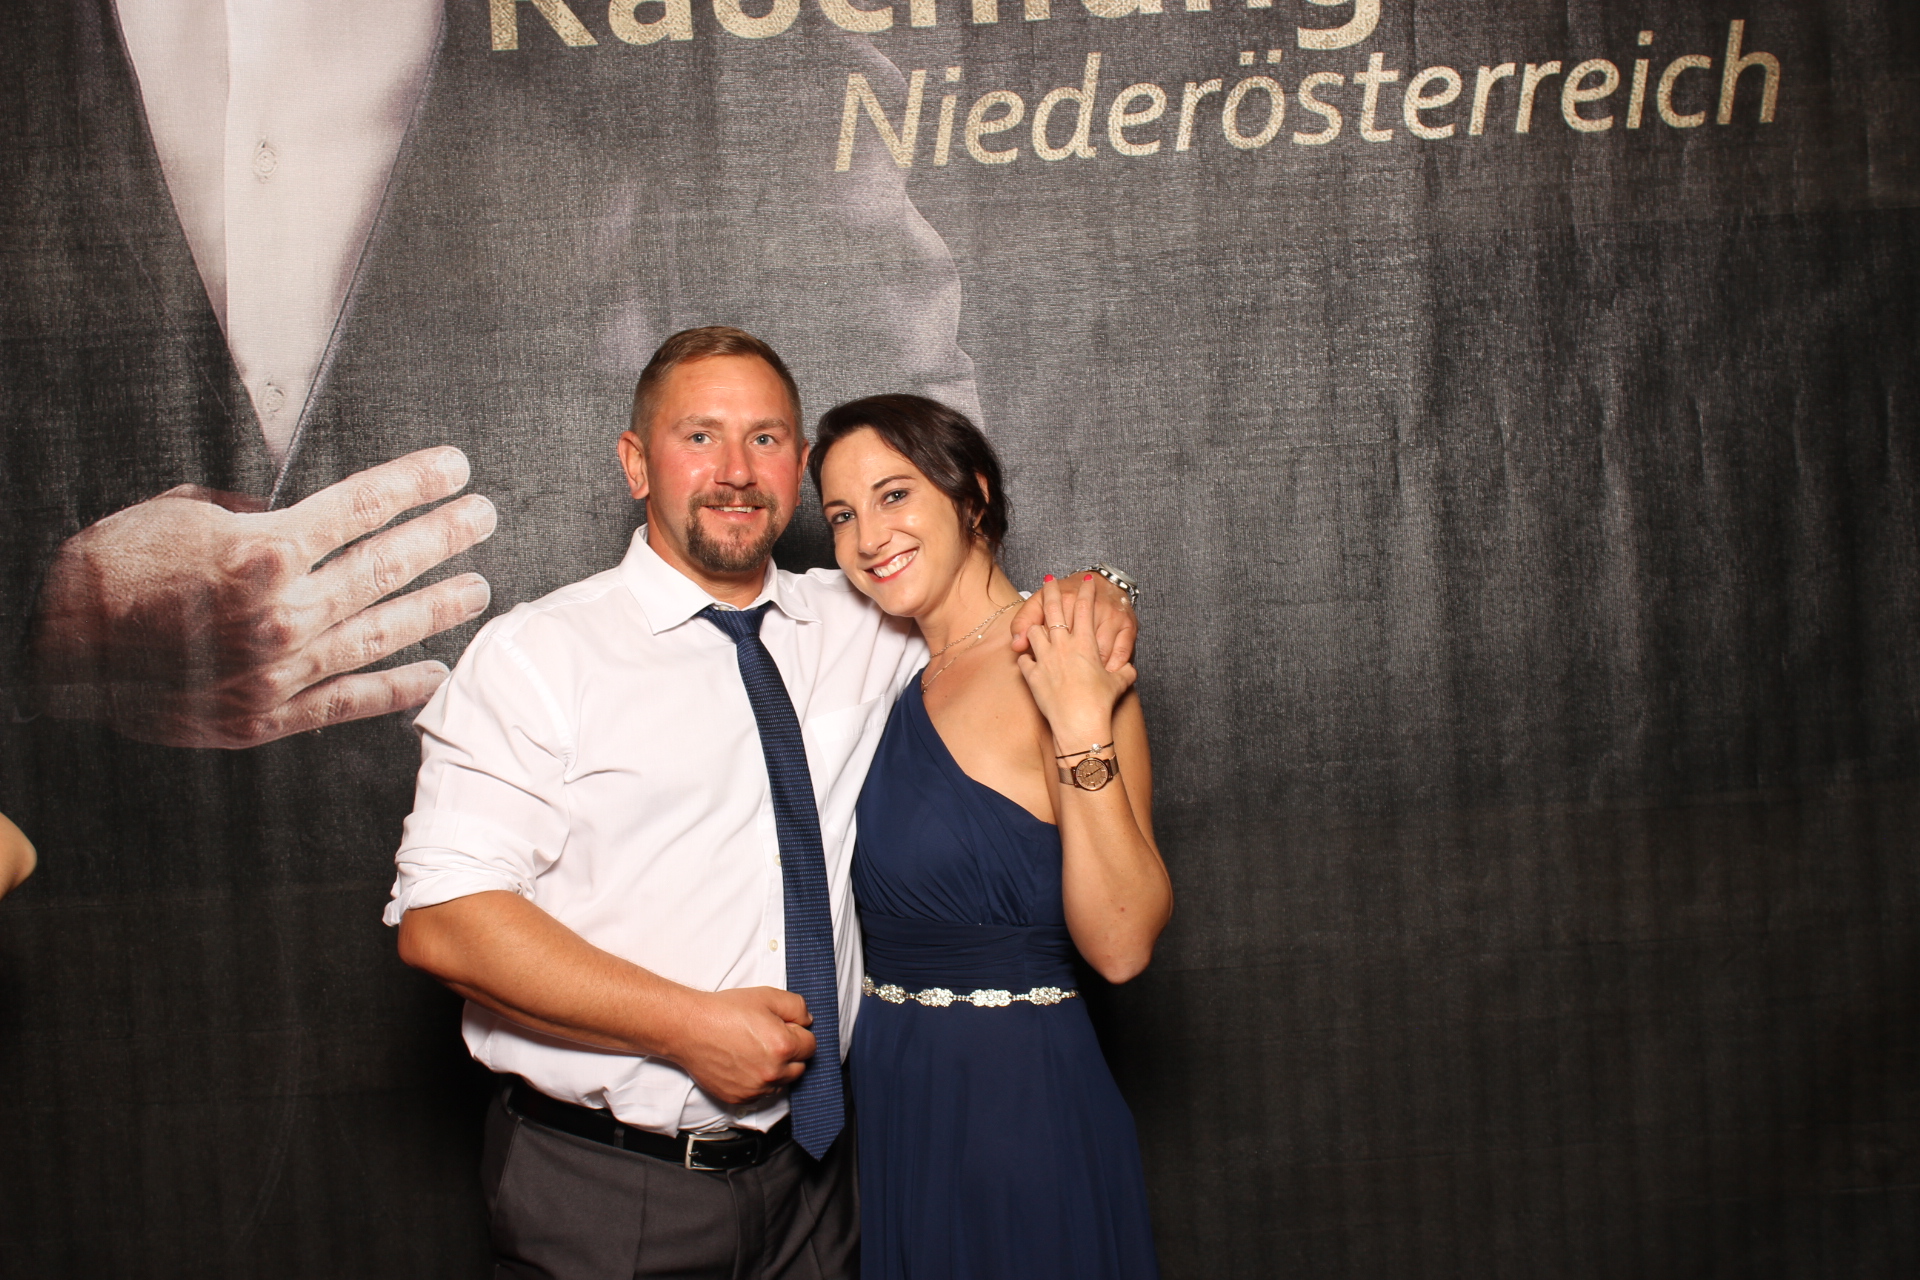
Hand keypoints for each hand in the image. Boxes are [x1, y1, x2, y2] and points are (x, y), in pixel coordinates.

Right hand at [25, 447, 495, 748]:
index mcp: (262, 552)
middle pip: (385, 567)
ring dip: (437, 608)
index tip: (455, 468)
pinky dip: (396, 691)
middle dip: (442, 537)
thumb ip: (255, 514)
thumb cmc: (112, 571)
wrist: (54, 648)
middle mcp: (280, 613)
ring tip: (477, 588)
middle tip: (483, 518)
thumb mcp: (182, 513)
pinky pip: (348, 703)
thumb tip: (301, 515)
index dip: (416, 484)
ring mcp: (278, 670)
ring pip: (381, 634)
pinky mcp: (266, 717)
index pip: (361, 508)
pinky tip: (434, 675)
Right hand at [675, 986, 818, 1105]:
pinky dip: (757, 1081)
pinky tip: (743, 1063)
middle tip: (767, 1038)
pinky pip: (760, 1093)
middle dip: (790, 1053)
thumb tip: (807, 1022)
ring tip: (753, 1050)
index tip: (781, 1027)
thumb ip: (797, 1007)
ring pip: (780, 1082)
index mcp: (783, 1047)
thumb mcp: (767, 996)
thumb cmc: (725, 1011)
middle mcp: (772, 1073)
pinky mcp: (739, 1098)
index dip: (797, 1032)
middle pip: (799, 1067)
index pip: (811, 1045)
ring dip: (775, 1070)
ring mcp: (755, 1089)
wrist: (690, 1028)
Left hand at [1015, 574, 1137, 749]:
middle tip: (1051, 580)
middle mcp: (1062, 646)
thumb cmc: (1100, 703)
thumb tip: (1129, 670)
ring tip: (1035, 626)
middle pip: (1054, 609)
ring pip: (1034, 632)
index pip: (1086, 607)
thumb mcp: (1118, 684)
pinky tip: (1026, 658)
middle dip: (1053, 591)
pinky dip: (1025, 657)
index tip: (1087, 579)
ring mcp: (1045, 659)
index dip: (1088, 590)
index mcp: (1084, 643)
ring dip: (1035, 627)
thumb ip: (1123, 671)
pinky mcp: (1032, 676)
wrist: (1079, 724)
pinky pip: (1024, 659)